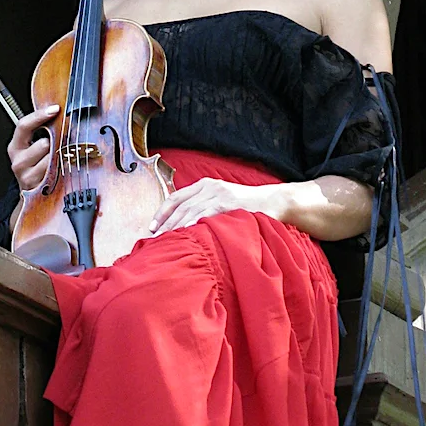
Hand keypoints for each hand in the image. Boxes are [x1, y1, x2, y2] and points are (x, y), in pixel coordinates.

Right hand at [8, 103, 58, 193]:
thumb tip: (59, 112)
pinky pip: (55, 172)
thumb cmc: (34, 163)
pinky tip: (63, 166)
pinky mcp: (38, 187)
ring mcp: (27, 175)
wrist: (31, 187)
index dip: (40, 116)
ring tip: (62, 156)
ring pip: (51, 158)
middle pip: (42, 144)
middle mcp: (18, 161)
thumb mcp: (32, 145)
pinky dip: (61, 167)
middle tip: (64, 140)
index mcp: (15, 146)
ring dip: (60, 155)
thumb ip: (42, 130)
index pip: (24, 126)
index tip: (55, 109)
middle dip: (56, 141)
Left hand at [149, 177, 282, 235]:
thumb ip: (204, 209)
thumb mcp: (222, 202)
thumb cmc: (247, 207)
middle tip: (156, 240)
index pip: (176, 197)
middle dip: (166, 224)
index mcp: (205, 184)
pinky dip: (194, 224)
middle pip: (180, 205)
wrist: (274, 202)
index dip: (162, 212)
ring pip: (190, 210)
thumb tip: (183, 227)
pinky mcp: (228, 202)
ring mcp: (219, 193)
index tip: (152, 228)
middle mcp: (209, 186)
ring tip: (166, 241)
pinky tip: (185, 235)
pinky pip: (206, 214)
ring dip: (176, 227)